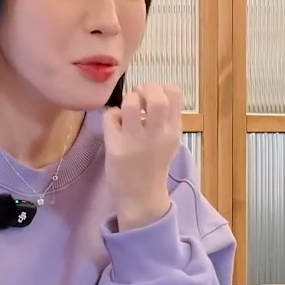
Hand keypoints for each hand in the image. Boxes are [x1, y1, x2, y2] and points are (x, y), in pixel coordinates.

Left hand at [103, 83, 181, 230]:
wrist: (141, 196)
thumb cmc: (154, 163)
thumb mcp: (168, 140)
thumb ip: (163, 117)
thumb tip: (145, 90)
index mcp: (173, 130)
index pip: (174, 93)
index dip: (161, 87)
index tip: (152, 97)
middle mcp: (157, 134)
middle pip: (155, 95)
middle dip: (145, 88)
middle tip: (139, 97)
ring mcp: (135, 141)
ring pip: (130, 103)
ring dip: (127, 99)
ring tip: (126, 111)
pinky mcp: (115, 148)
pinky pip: (110, 116)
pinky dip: (111, 116)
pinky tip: (115, 126)